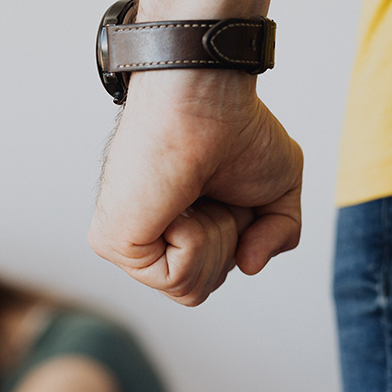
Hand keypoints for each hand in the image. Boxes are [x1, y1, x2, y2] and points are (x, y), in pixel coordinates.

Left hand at [89, 70, 302, 305]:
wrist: (207, 101)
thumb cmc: (237, 130)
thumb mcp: (279, 192)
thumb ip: (278, 237)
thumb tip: (248, 267)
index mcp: (176, 225)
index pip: (213, 273)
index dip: (240, 237)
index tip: (229, 190)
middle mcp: (147, 234)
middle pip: (204, 287)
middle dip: (228, 241)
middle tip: (213, 190)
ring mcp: (127, 240)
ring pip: (192, 290)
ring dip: (215, 239)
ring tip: (197, 193)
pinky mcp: (112, 243)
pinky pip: (177, 280)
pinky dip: (195, 240)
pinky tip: (177, 202)